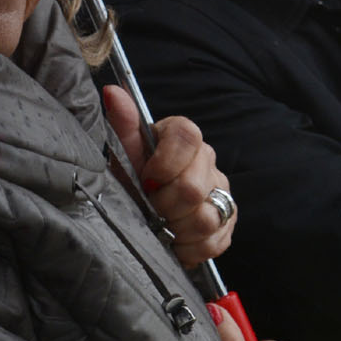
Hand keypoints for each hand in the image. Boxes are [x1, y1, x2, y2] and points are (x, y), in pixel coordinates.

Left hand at [102, 85, 235, 267]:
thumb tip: (112, 92)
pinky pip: (215, 240)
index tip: (146, 180)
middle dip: (163, 207)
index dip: (165, 162)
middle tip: (149, 210)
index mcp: (184, 138)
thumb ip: (123, 125)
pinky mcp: (228, 221)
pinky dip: (190, 248)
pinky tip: (177, 242)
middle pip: (193, 188)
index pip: (187, 136)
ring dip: (176, 231)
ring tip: (161, 229)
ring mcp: (222, 192)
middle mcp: (208, 162)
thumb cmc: (134, 182)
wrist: (144, 216)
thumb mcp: (124, 156)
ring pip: (206, 219)